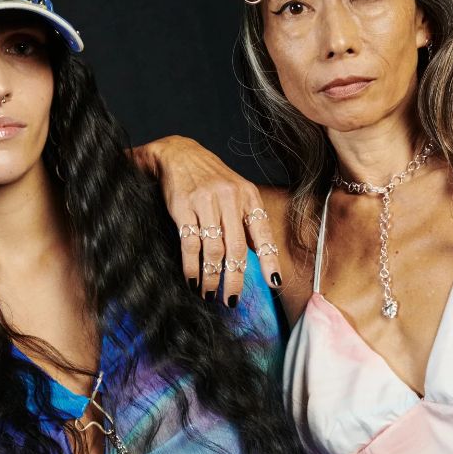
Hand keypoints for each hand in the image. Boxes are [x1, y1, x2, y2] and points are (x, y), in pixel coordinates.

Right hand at [133, 136, 281, 304]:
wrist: (178, 153)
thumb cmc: (210, 178)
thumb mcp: (235, 192)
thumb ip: (245, 220)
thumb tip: (257, 257)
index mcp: (247, 195)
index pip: (262, 232)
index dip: (269, 259)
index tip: (274, 283)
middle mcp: (229, 198)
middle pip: (236, 249)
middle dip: (234, 279)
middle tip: (231, 299)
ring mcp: (206, 202)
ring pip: (213, 250)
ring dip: (211, 278)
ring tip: (209, 294)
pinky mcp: (183, 207)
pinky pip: (190, 245)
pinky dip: (191, 267)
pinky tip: (191, 280)